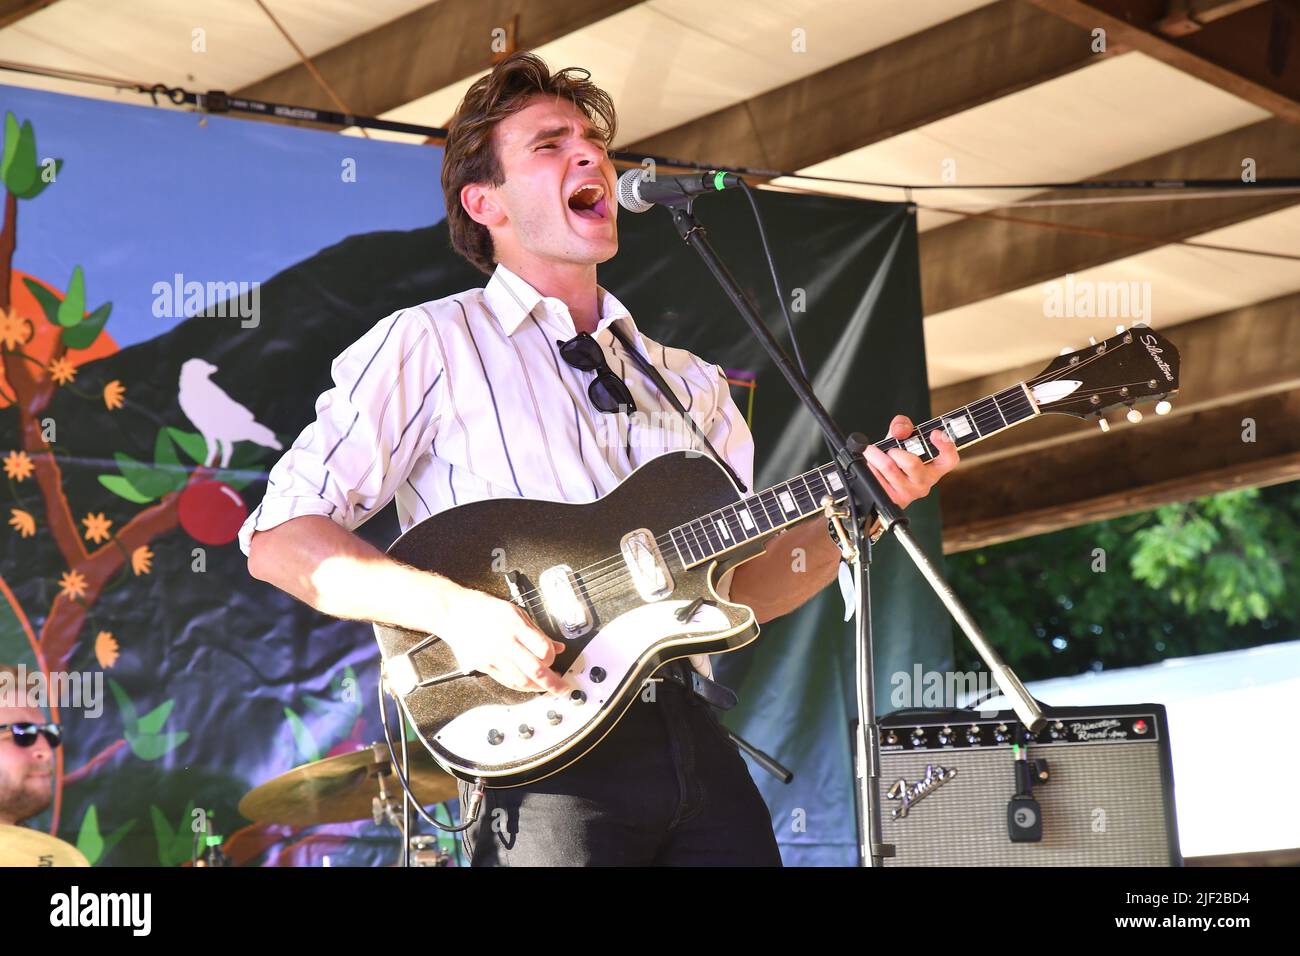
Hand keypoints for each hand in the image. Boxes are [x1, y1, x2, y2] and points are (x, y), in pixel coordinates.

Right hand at [437, 588, 568, 693]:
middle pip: (535, 670)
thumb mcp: (517, 612)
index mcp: (516, 627)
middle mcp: (505, 643)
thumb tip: (557, 646)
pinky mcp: (483, 666)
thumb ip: (538, 632)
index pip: (544, 649)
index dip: (554, 658)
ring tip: (546, 687)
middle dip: (553, 683)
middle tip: (562, 689)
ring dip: (537, 687)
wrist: (455, 613)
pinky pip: (506, 682)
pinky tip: (528, 685)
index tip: (556, 660)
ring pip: (521, 681)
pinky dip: (520, 686)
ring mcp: (493, 657)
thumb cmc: (485, 610)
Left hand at [862, 414, 959, 508]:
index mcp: (935, 466)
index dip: (946, 446)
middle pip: (912, 463)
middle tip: (887, 448)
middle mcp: (925, 481)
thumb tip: (900, 431)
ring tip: (871, 452)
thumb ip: (903, 426)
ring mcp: (911, 492)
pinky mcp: (895, 500)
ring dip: (875, 457)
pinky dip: (871, 468)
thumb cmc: (896, 458)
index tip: (934, 433)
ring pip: (890, 469)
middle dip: (893, 451)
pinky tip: (872, 467)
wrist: (882, 481)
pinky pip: (878, 480)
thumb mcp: (901, 439)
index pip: (950, 459)